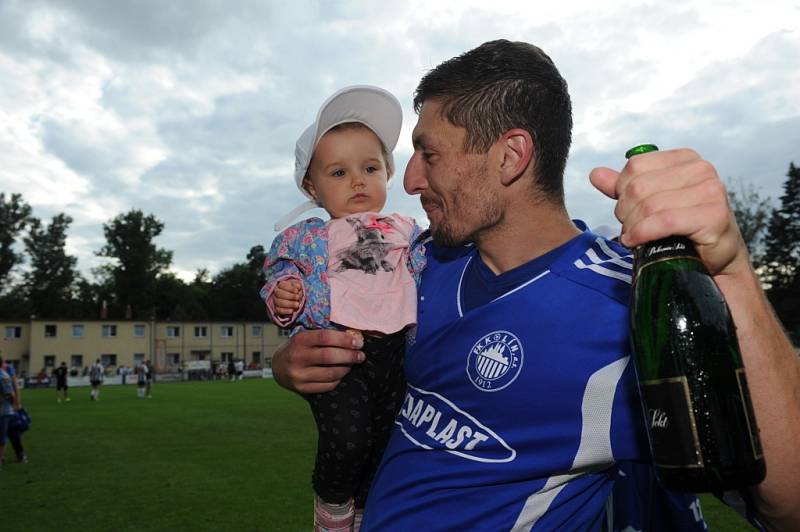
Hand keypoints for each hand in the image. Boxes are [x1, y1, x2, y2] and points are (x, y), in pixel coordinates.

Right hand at [271, 279, 303, 316]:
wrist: (295, 300)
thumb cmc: (296, 292)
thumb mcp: (297, 287)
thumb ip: (297, 286)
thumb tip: (298, 287)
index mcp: (281, 285)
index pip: (282, 285)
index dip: (290, 288)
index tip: (297, 291)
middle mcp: (276, 293)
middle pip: (279, 293)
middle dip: (290, 296)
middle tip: (297, 297)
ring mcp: (275, 301)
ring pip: (279, 302)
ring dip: (289, 304)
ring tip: (297, 304)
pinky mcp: (276, 309)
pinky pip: (278, 310)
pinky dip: (285, 311)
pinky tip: (292, 311)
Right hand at [272, 329, 364, 393]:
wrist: (277, 366)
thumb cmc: (298, 347)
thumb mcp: (305, 336)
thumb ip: (324, 336)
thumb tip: (353, 336)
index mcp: (299, 340)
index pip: (325, 337)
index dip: (344, 339)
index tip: (358, 342)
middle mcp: (297, 357)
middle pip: (329, 356)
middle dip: (349, 356)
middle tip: (361, 355)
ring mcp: (298, 375)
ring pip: (330, 373)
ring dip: (346, 368)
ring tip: (351, 364)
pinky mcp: (301, 388)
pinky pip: (327, 386)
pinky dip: (338, 379)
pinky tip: (341, 373)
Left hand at [589, 148, 748, 277]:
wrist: (715, 258)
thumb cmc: (683, 228)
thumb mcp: (652, 201)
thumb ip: (624, 187)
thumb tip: (595, 174)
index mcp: (684, 159)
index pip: (635, 166)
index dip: (621, 191)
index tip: (626, 211)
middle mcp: (701, 169)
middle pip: (639, 187)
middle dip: (626, 212)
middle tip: (630, 228)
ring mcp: (710, 191)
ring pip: (649, 206)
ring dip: (633, 226)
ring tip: (635, 237)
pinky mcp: (714, 215)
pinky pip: (664, 222)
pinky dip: (643, 233)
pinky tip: (637, 242)